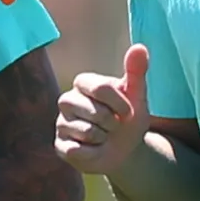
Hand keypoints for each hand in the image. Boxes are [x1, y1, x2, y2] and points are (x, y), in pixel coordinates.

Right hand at [57, 41, 153, 173]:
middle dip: (112, 123)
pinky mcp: (59, 146)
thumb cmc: (128, 118)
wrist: (124, 150)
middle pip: (94, 111)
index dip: (120, 104)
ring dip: (103, 138)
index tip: (127, 111)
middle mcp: (67, 100)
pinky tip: (94, 149)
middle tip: (113, 125)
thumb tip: (139, 47)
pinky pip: (77, 151)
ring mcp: (61, 123)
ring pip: (86, 132)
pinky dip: (93, 153)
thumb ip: (136, 71)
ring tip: (103, 136)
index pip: (100, 88)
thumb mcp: (137, 95)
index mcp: (84, 83)